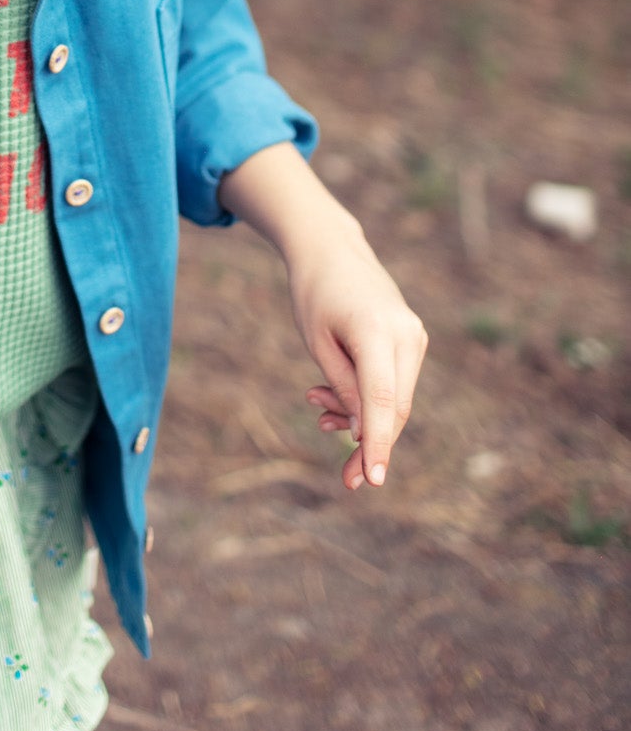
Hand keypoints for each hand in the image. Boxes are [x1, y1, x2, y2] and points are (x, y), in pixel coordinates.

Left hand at [290, 236, 427, 491]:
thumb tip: (363, 433)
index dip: (378, 444)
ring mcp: (414, 336)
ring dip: (363, 420)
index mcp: (377, 331)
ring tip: (320, 415)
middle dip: (370, 445)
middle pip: (395, 408)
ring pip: (397, 399)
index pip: (383, 401)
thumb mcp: (318, 342)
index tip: (372, 480)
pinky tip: (332, 401)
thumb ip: (343, 387)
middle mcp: (406, 334)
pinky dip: (369, 399)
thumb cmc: (315, 293)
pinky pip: (395, 382)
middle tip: (346, 480)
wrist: (332, 250)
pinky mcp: (412, 340)